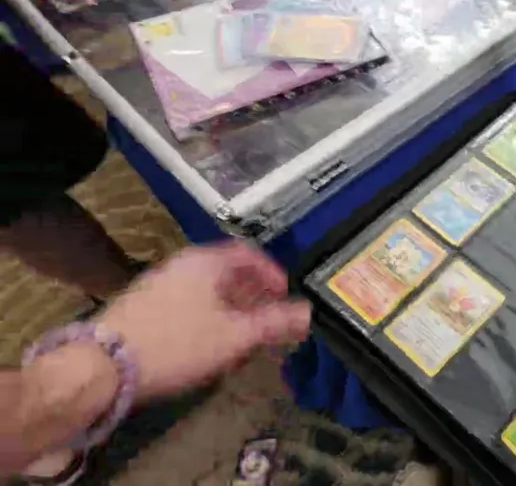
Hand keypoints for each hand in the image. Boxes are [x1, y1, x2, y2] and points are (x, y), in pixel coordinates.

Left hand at [94, 242, 310, 402]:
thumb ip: (273, 323)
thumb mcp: (234, 336)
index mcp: (206, 262)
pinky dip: (206, 319)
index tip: (285, 296)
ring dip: (230, 311)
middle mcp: (181, 265)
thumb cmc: (176, 344)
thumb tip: (308, 313)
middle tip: (269, 322)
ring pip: (206, 291)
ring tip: (241, 340)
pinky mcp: (141, 308)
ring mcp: (157, 284)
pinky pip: (186, 304)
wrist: (100, 367)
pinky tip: (206, 348)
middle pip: (228, 272)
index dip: (272, 274)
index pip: (249, 254)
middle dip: (253, 297)